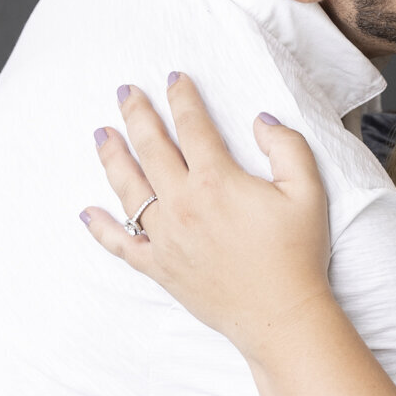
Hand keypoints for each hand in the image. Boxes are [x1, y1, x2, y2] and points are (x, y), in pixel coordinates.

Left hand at [81, 74, 331, 361]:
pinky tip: (86, 212)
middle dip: (137, 115)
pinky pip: (121, 244)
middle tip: (125, 93)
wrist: (280, 316)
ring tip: (102, 135)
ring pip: (128, 189)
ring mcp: (165, 237)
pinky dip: (101, 228)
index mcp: (216, 180)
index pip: (192, 127)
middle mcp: (182, 204)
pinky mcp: (160, 267)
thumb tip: (260, 121)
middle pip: (150, 148)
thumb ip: (287, 147)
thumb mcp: (308, 192)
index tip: (174, 79)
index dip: (182, 98)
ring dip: (112, 157)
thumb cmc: (297, 255)